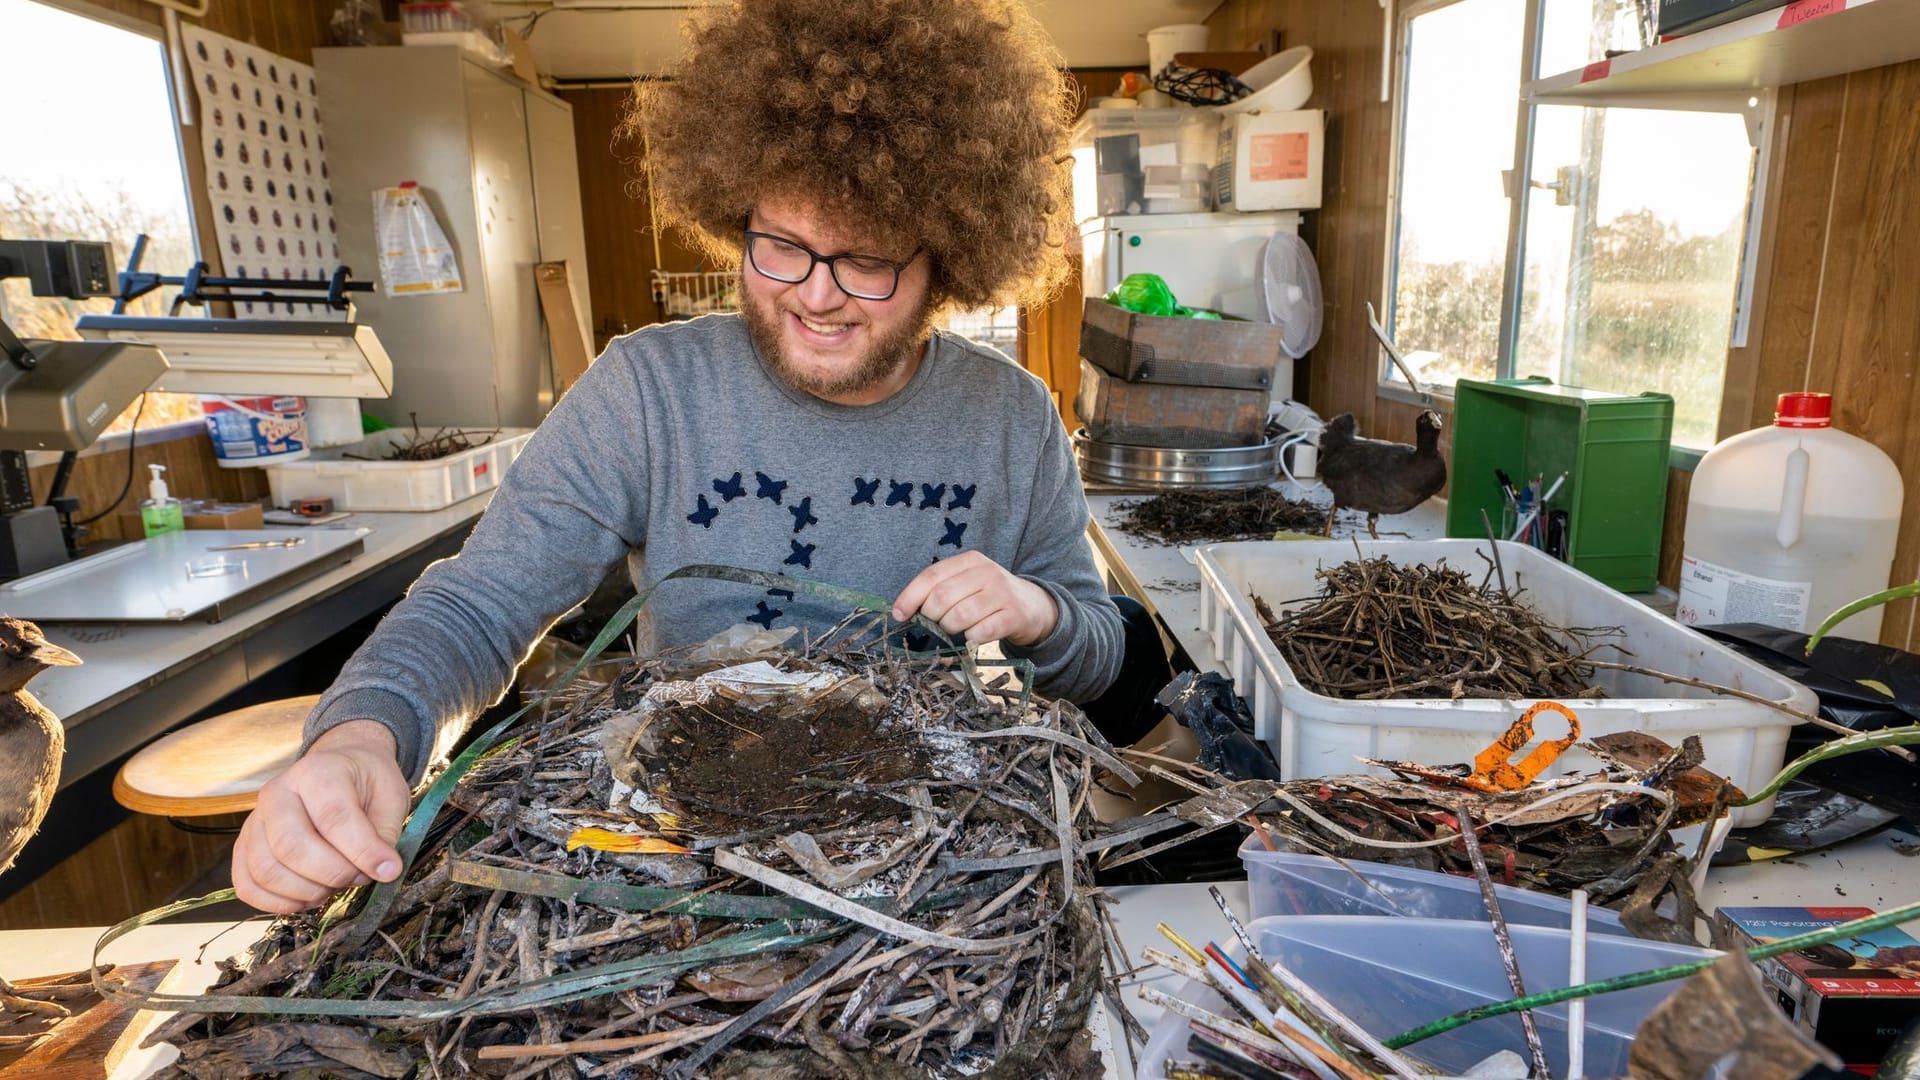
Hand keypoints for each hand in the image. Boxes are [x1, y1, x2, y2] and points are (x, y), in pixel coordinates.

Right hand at [231, 719, 409, 913]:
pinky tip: (307, 898)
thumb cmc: (365, 783)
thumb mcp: (390, 795)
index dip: (362, 851)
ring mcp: (254, 820)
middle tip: (359, 877)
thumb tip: (384, 870)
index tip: (388, 870)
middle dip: (333, 874)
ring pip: (266, 871)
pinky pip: (247, 885)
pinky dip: (277, 903)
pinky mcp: (244, 846)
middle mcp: (276, 792)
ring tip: (335, 885)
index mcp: (317, 771)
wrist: (336, 769)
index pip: (333, 817)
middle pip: (291, 847)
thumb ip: (385, 832)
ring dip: (306, 892)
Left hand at [891, 551, 1058, 646]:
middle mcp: (987, 572)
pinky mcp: (1013, 616)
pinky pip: (979, 632)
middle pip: (941, 598)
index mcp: (970, 560)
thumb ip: (939, 589)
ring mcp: (1002, 594)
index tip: (899, 614)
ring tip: (957, 628)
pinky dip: (970, 638)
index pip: (931, 575)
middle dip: (932, 617)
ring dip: (950, 629)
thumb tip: (902, 610)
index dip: (910, 597)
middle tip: (938, 623)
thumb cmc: (990, 597)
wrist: (1034, 607)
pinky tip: (975, 634)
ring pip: (959, 617)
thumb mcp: (967, 583)